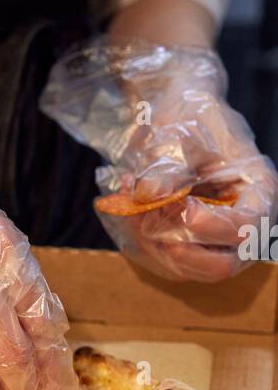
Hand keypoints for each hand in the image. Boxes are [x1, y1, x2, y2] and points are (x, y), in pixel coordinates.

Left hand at [41, 39, 277, 281]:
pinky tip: (130, 210)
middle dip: (178, 245)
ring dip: (152, 244)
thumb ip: (168, 163)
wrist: (176, 119)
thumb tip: (148, 193)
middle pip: (220, 265)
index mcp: (259, 192)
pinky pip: (165, 264)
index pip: (245, 229)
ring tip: (133, 202)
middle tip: (149, 213)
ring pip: (188, 270)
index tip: (177, 204)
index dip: (208, 225)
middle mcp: (244, 226)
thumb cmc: (189, 120)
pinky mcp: (189, 248)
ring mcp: (216, 242)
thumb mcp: (180, 133)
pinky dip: (142, 243)